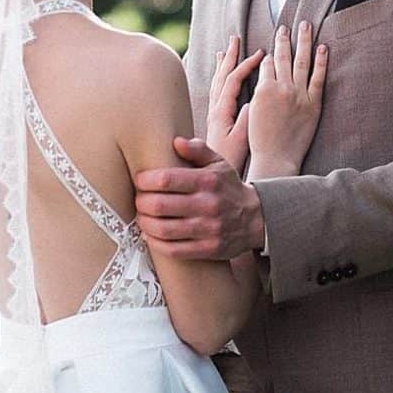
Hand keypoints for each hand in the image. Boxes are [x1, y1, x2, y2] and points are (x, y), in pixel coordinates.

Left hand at [135, 139, 264, 259]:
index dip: (145, 180)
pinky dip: (156, 243)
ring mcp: (208, 229)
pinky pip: (174, 250)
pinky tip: (150, 235)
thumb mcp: (219, 163)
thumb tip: (176, 141)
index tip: (139, 180)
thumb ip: (198, 149)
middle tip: (138, 200)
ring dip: (145, 223)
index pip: (166, 178)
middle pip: (160, 205)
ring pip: (164, 229)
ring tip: (141, 217)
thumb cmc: (229, 187)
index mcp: (207, 180)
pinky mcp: (207, 249)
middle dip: (141, 202)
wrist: (255, 218)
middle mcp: (208, 205)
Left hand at [205, 34, 264, 174]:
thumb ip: (245, 121)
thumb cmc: (228, 161)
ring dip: (222, 65)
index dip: (247, 65)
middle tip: (235, 39)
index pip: (233, 80)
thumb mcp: (241, 141)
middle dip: (230, 57)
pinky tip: (220, 77)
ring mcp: (213, 114)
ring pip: (217, 82)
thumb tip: (251, 101)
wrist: (210, 178)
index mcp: (222, 110)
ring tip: (224, 51)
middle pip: (221, 76)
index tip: (260, 53)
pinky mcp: (214, 120)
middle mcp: (215, 109)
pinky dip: (220, 78)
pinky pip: (217, 91)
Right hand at [247, 21, 327, 178]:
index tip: (273, 45)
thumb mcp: (252, 110)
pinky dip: (321, 61)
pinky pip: (318, 78)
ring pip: (301, 61)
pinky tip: (323, 47)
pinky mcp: (313, 103)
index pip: (268, 63)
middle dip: (284, 39)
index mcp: (264, 89)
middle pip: (283, 57)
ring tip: (305, 25)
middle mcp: (282, 88)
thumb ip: (260, 89)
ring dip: (303, 41)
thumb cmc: (260, 139)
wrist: (276, 158)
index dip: (270, 54)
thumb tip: (266, 72)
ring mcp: (299, 94)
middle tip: (285, 26)